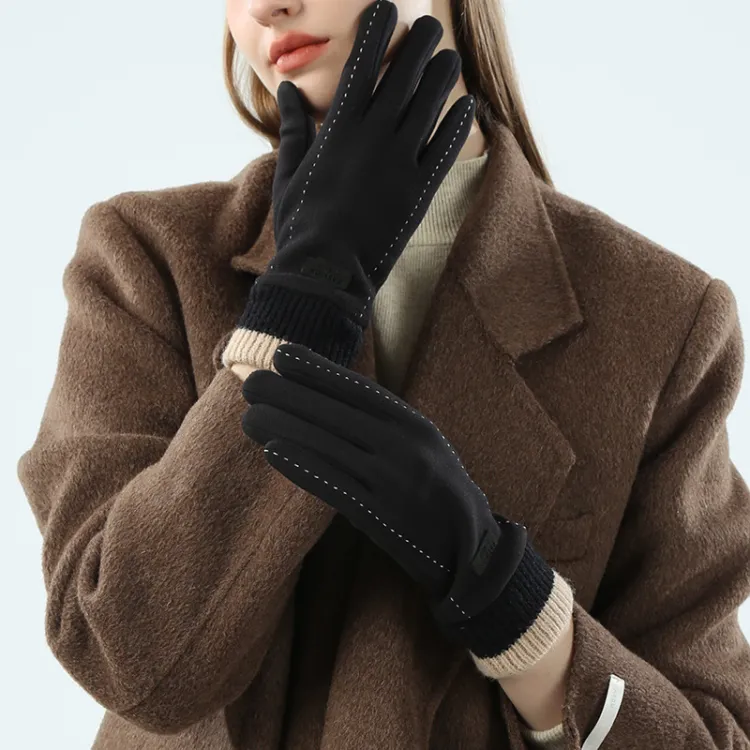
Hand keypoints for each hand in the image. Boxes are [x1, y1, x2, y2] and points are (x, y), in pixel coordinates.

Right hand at [236, 0, 475, 366]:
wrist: (326, 271)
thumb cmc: (300, 224)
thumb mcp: (289, 173)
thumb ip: (293, 129)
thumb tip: (288, 92)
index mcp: (338, 128)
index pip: (361, 65)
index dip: (376, 31)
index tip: (386, 9)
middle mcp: (373, 136)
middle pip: (403, 77)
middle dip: (419, 46)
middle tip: (431, 29)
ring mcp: (399, 162)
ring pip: (429, 106)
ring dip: (443, 77)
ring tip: (451, 58)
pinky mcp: (419, 191)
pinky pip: (445, 149)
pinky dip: (457, 125)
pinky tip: (467, 106)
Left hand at [239, 342, 527, 628]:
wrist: (472, 548)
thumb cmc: (438, 489)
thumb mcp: (422, 445)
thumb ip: (383, 423)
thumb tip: (327, 398)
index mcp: (412, 423)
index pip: (357, 389)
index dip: (318, 369)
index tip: (282, 354)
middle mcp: (403, 445)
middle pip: (335, 413)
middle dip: (289, 394)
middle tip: (251, 383)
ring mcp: (392, 480)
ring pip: (328, 445)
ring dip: (284, 427)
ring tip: (249, 415)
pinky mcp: (381, 515)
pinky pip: (334, 485)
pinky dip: (302, 466)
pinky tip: (273, 451)